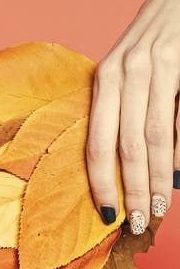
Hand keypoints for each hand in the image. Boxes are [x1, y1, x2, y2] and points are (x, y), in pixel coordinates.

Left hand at [86, 0, 179, 234]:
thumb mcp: (122, 75)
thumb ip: (117, 115)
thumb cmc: (148, 47)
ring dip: (158, 179)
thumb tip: (116, 173)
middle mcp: (127, 73)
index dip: (101, 183)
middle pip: (127, 148)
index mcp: (103, 81)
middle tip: (140, 221)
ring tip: (160, 206)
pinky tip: (178, 175)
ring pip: (156, 138)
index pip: (96, 144)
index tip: (108, 214)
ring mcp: (158, 68)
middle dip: (133, 190)